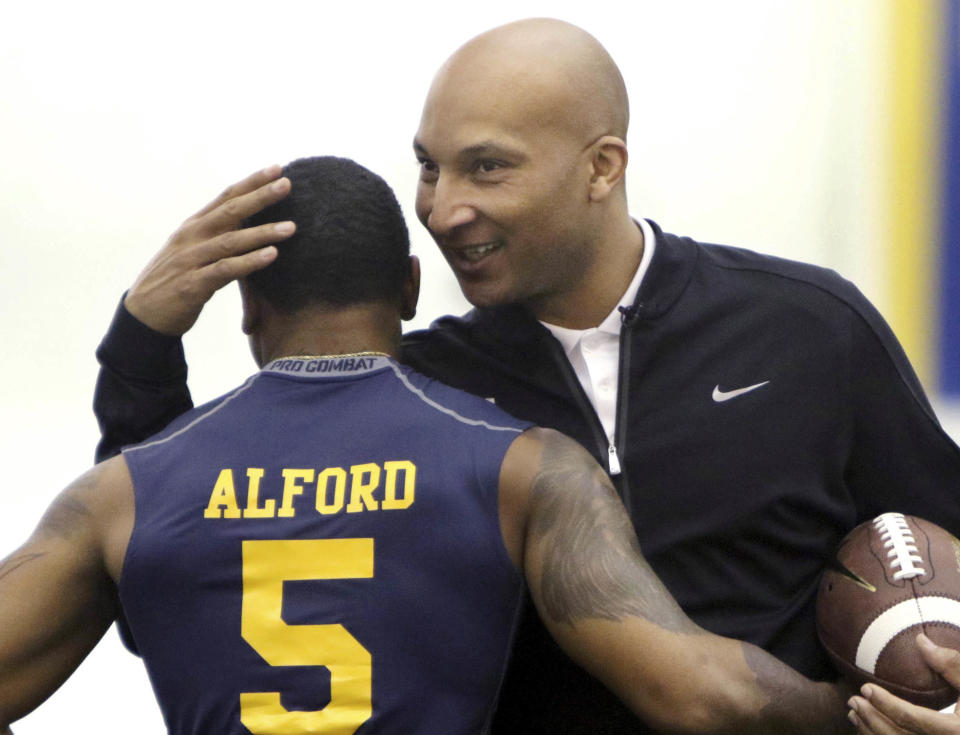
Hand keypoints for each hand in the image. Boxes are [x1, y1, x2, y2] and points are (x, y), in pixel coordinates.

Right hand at [124, 165, 295, 335]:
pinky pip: (226, 270)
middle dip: (260, 196)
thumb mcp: (194, 251)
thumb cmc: (176, 280)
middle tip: (287, 184)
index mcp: (194, 226)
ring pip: (231, 240)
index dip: (251, 182)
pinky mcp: (193, 285)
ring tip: (291, 227)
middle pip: (230, 211)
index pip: (226, 197)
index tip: (277, 168)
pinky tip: (272, 256)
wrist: (143, 316)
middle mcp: (191, 237)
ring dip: (262, 232)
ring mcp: (191, 259)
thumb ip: (217, 235)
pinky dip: (250, 262)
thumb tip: (248, 221)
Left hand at [848, 634, 959, 733]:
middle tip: (852, 701)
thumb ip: (952, 664)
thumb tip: (919, 641)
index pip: (914, 720)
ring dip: (872, 733)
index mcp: (958, 733)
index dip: (886, 705)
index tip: (865, 688)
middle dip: (872, 720)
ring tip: (854, 712)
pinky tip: (868, 727)